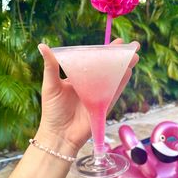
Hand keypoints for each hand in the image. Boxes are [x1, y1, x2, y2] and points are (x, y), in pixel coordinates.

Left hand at [36, 39, 139, 154]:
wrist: (59, 135)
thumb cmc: (52, 110)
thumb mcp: (51, 85)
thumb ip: (51, 66)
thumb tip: (42, 45)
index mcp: (80, 77)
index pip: (94, 61)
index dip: (105, 51)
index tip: (117, 41)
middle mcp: (91, 84)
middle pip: (108, 68)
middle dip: (120, 57)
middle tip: (132, 46)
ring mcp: (99, 95)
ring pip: (114, 78)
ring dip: (125, 67)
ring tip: (134, 56)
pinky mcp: (104, 106)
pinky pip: (115, 92)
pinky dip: (121, 82)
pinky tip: (128, 71)